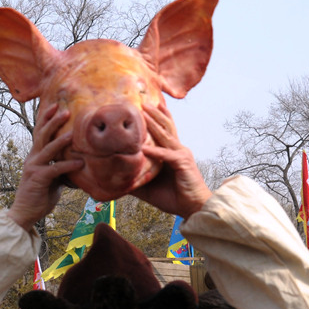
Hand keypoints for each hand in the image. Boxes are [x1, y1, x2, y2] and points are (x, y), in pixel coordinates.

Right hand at [7, 103, 82, 231]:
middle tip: (64, 109)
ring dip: (60, 139)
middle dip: (53, 121)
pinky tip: (79, 163)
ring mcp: (34, 168)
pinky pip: (55, 169)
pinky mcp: (38, 179)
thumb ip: (61, 170)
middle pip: (42, 135)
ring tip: (72, 132)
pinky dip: (68, 165)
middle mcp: (32, 158)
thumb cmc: (39, 197)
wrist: (24, 214)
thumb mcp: (52, 180)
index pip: (40, 133)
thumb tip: (77, 163)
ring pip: (47, 149)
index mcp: (35, 156)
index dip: (46, 119)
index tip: (55, 106)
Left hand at [131, 103, 211, 218]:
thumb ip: (135, 179)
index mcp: (172, 153)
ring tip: (144, 111)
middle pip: (166, 127)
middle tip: (142, 101)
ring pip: (165, 135)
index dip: (158, 118)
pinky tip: (142, 147)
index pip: (165, 131)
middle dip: (154, 113)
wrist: (193, 208)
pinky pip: (165, 155)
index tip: (147, 107)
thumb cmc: (173, 197)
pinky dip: (154, 151)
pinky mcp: (182, 164)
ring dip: (154, 122)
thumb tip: (115, 180)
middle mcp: (178, 150)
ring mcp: (181, 155)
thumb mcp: (149, 187)